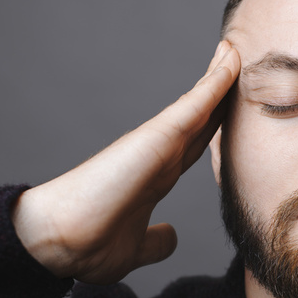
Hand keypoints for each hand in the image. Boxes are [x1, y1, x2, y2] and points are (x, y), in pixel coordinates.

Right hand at [10, 41, 239, 283]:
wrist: (60, 244)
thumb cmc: (89, 246)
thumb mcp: (136, 247)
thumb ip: (156, 241)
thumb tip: (171, 236)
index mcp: (159, 177)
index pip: (197, 144)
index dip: (217, 126)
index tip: (234, 110)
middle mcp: (163, 156)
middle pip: (203, 118)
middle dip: (222, 95)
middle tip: (237, 66)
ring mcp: (160, 143)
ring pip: (201, 103)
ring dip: (220, 76)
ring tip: (235, 50)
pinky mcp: (158, 136)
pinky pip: (196, 104)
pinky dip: (216, 82)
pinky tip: (232, 62)